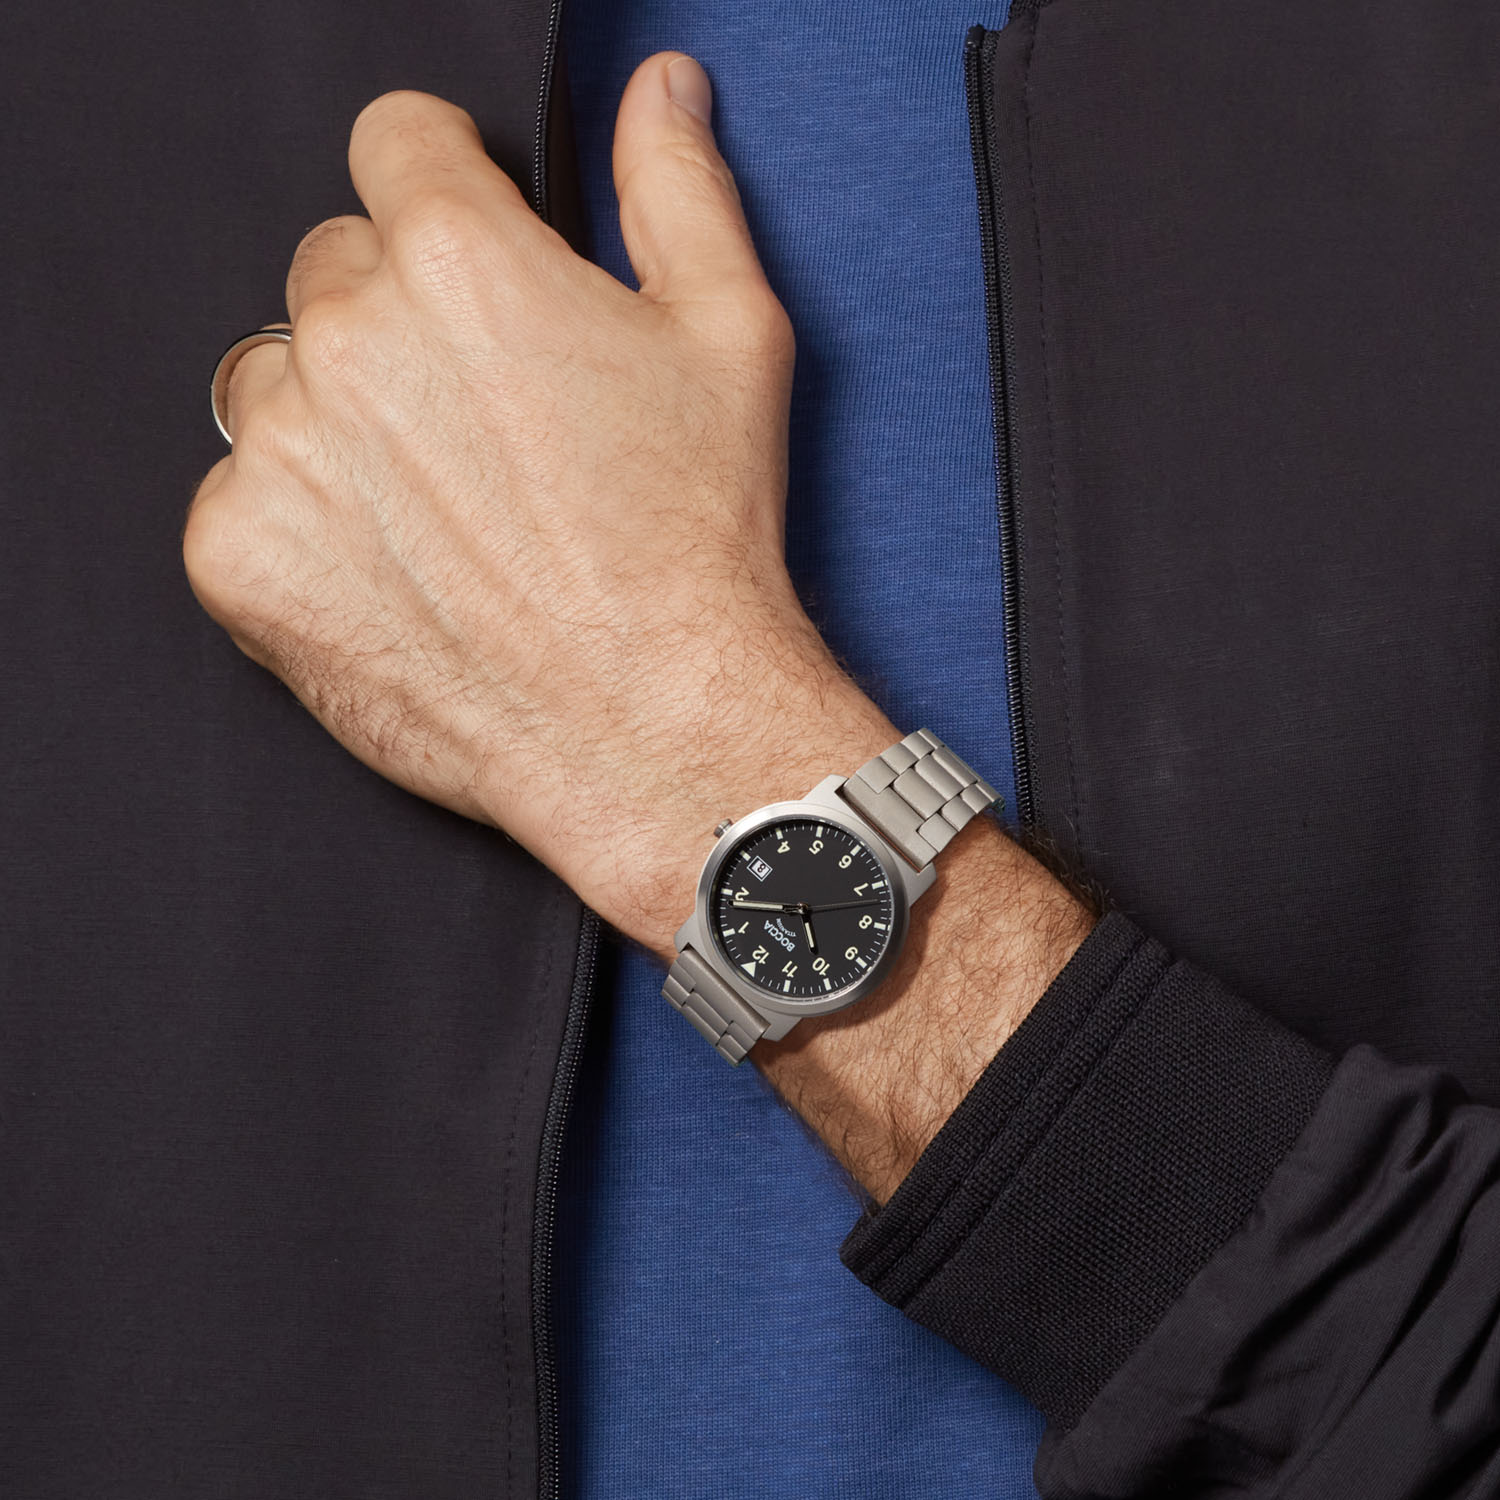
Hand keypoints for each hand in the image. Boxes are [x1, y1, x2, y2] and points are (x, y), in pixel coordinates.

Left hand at [184, 54, 894, 952]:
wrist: (653, 719)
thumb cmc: (696, 539)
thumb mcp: (729, 337)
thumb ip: (676, 188)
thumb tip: (662, 94)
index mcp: (459, 257)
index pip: (395, 143)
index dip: (445, 186)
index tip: (467, 242)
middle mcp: (349, 337)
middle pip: (336, 269)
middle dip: (403, 319)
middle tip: (484, 419)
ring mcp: (279, 450)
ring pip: (280, 383)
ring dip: (341, 421)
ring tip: (443, 507)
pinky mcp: (239, 554)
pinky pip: (242, 495)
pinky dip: (304, 524)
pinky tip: (398, 569)